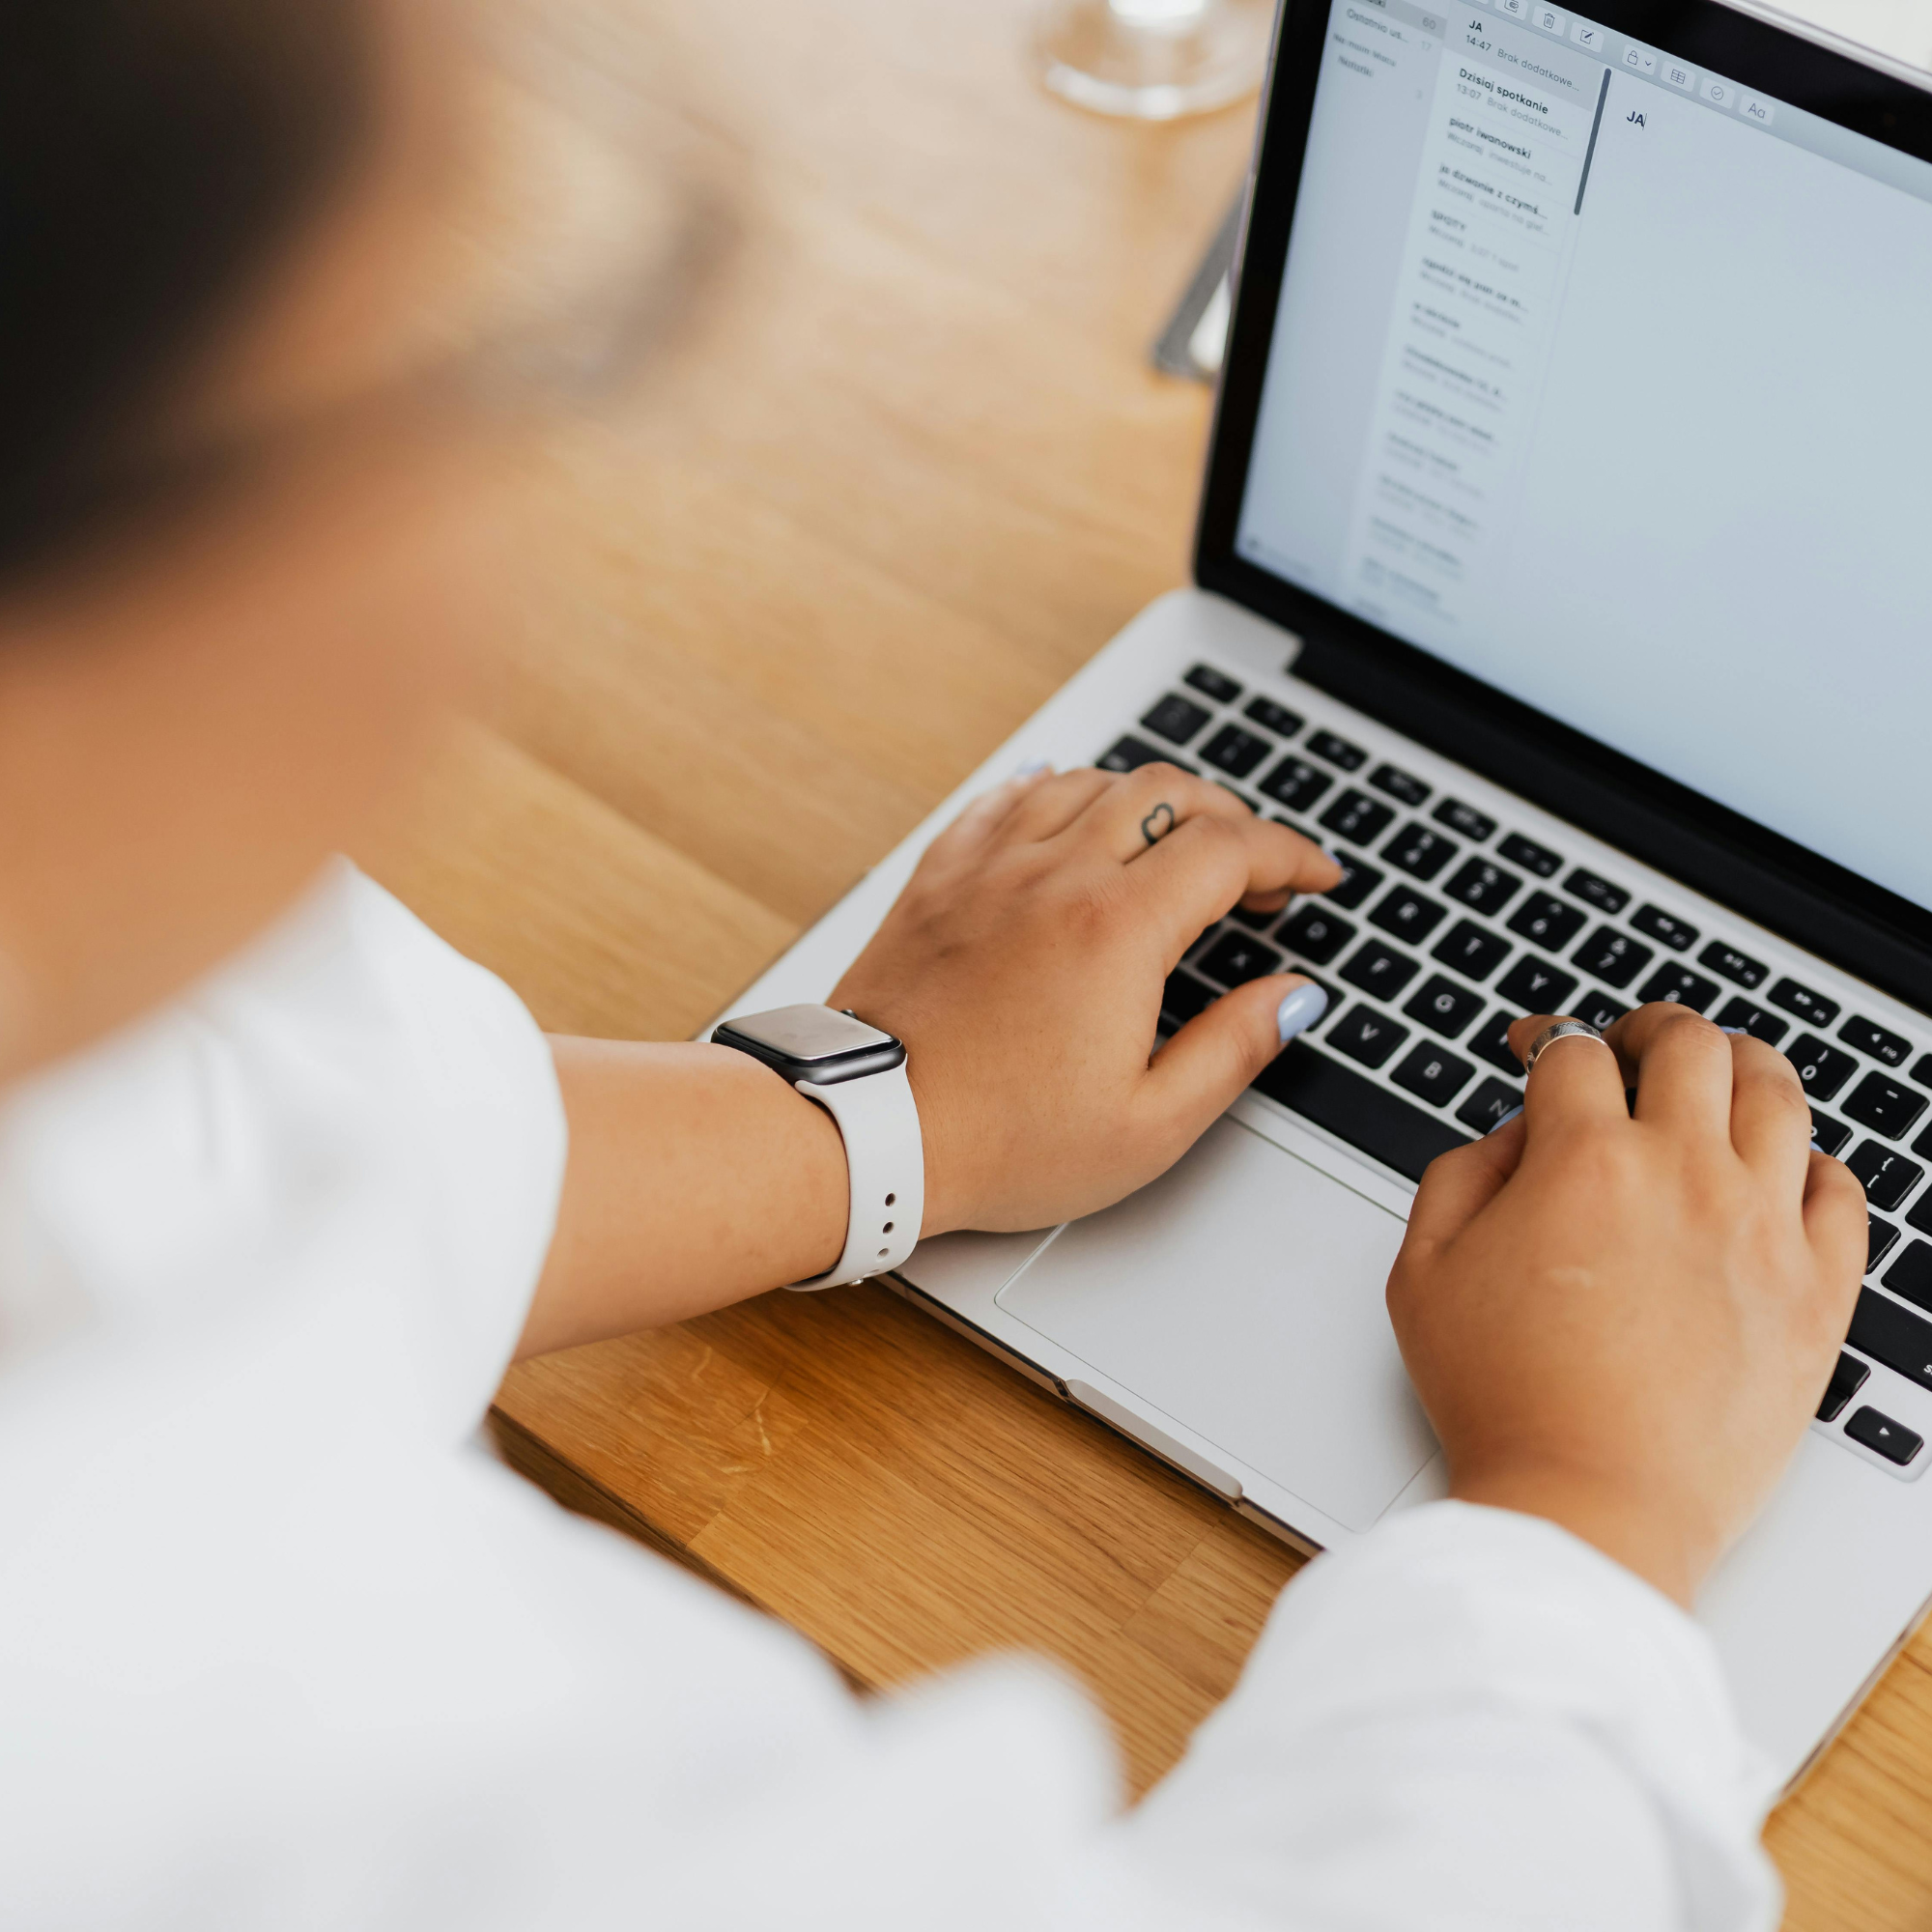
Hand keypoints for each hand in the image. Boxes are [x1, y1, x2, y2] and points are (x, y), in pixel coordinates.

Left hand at [830, 762, 1341, 1236]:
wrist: (867, 1130)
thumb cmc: (999, 1142)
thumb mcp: (1148, 1125)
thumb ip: (1234, 1050)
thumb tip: (1292, 998)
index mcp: (1119, 929)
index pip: (1232, 849)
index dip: (1291, 854)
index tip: (1316, 875)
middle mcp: (1055, 875)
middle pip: (1165, 793)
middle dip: (1229, 816)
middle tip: (1254, 867)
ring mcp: (990, 868)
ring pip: (1087, 782)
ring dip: (1147, 797)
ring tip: (1172, 838)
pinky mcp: (938, 878)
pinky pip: (1005, 799)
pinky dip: (1053, 790)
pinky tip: (1064, 803)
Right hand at [1387, 1004, 1865, 1605]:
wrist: (1588, 1507)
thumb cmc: (1504, 1401)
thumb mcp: (1422, 1271)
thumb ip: (1458, 1174)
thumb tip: (1512, 1136)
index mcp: (1584, 1160)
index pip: (1576, 1051)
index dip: (1547, 1037)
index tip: (1539, 1052)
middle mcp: (1686, 1175)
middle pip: (1691, 1042)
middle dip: (1650, 1029)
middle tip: (1631, 1046)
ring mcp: (1764, 1231)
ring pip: (1779, 1092)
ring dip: (1741, 1066)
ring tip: (1717, 1079)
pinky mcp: (1819, 1294)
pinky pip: (1844, 1192)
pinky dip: (1813, 1164)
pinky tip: (1780, 1172)